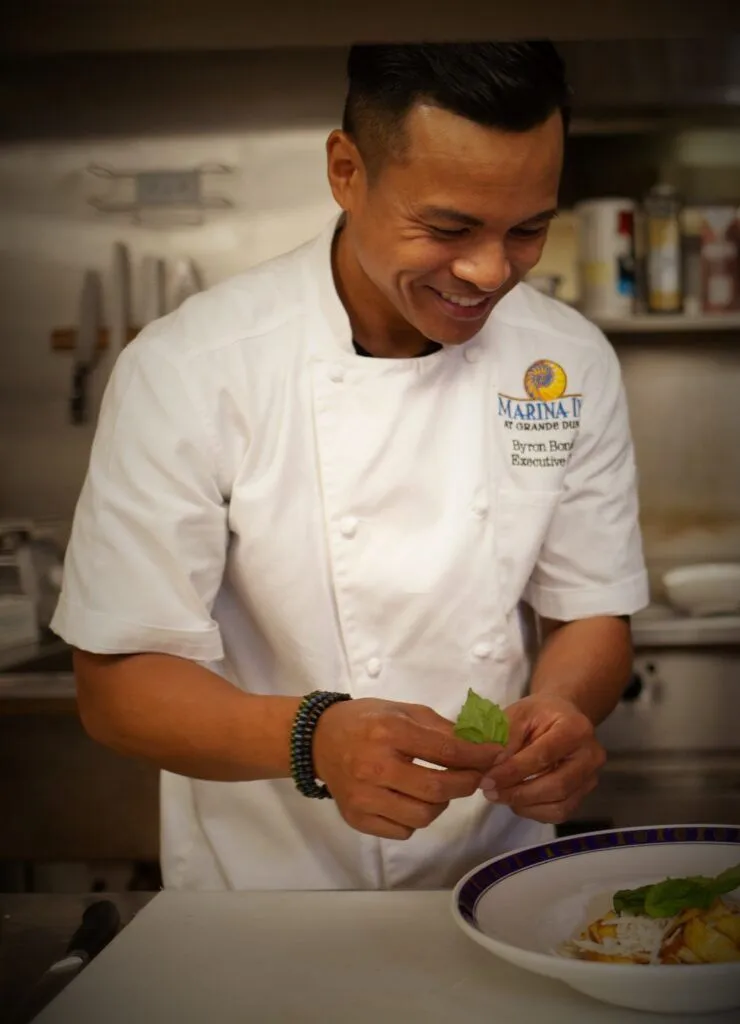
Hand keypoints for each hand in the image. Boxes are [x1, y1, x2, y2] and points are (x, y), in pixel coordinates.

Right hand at [313, 698, 502, 840]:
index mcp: (389, 733)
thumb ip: (440, 728)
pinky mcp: (357, 818)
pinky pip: (402, 830)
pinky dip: (415, 819)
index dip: (477, 756)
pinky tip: (411, 800)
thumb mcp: (402, 711)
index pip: (446, 751)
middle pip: (437, 789)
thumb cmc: (366, 721)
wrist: (318, 740)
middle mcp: (375, 766)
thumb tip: (479, 744)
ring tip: (438, 788)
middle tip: (475, 778)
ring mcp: (364, 797)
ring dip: (440, 804)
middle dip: (466, 784)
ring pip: (422, 816)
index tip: (495, 756)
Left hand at [480, 694, 605, 823]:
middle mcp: (591, 755)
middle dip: (519, 793)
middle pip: (557, 786)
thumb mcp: (518, 714)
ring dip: (525, 805)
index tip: (487, 779)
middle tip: (490, 792)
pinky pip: (560, 813)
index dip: (514, 771)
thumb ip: (506, 739)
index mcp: (576, 729)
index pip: (544, 756)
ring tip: (500, 796)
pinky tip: (516, 800)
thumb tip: (490, 768)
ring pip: (560, 805)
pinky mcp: (585, 793)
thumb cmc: (537, 714)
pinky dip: (534, 812)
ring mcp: (591, 776)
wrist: (561, 716)